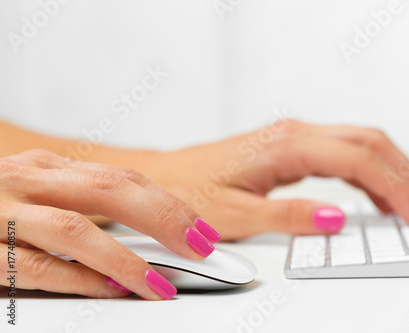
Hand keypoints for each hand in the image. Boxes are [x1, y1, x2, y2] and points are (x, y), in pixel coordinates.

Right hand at [0, 149, 219, 298]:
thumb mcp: (40, 193)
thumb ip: (84, 204)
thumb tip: (145, 230)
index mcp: (51, 168)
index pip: (124, 179)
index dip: (168, 203)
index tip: (200, 228)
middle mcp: (30, 180)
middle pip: (112, 191)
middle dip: (163, 220)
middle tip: (201, 247)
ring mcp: (2, 211)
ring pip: (76, 229)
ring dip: (125, 260)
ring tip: (161, 284)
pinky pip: (33, 267)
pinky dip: (76, 280)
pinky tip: (106, 291)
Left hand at [147, 119, 408, 239]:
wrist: (165, 179)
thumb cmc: (190, 194)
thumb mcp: (236, 216)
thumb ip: (288, 217)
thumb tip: (335, 219)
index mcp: (286, 147)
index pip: (358, 159)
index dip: (393, 185)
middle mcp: (293, 134)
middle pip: (368, 141)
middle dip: (402, 172)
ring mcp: (293, 137)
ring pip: (358, 143)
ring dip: (388, 169)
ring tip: (404, 204)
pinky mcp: (289, 147)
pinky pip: (341, 152)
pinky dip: (366, 171)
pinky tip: (372, 193)